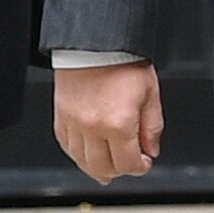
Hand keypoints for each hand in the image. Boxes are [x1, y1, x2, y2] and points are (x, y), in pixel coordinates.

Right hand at [54, 60, 164, 184]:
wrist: (95, 41)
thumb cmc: (122, 60)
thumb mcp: (150, 93)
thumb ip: (152, 127)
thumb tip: (151, 150)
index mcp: (119, 124)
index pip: (128, 164)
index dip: (140, 168)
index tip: (144, 162)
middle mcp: (93, 127)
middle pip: (104, 168)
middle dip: (119, 170)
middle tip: (127, 165)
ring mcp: (74, 123)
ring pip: (82, 161)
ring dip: (97, 168)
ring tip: (107, 167)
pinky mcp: (61, 116)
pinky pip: (66, 145)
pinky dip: (77, 154)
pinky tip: (87, 154)